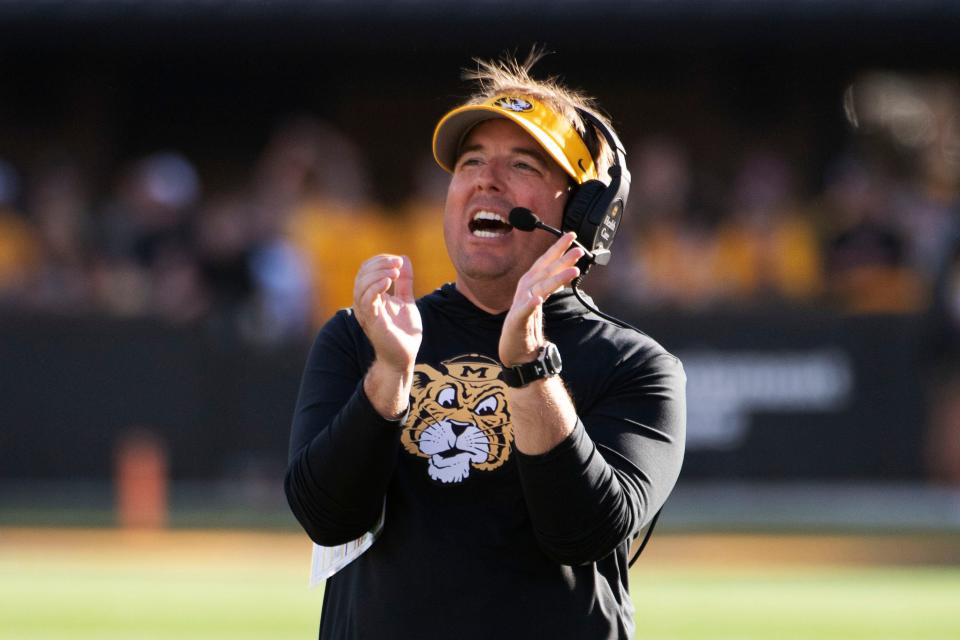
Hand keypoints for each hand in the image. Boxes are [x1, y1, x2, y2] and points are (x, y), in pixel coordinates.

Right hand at [353, 254, 422, 373]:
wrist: (404, 356)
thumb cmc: (403, 332)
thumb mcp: (406, 299)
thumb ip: (405, 281)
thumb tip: (404, 258)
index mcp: (370, 296)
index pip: (366, 270)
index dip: (380, 260)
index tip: (399, 260)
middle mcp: (364, 303)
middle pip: (362, 274)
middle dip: (380, 264)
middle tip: (397, 263)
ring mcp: (366, 312)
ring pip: (361, 285)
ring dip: (378, 273)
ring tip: (394, 272)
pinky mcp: (371, 321)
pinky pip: (366, 300)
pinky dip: (376, 287)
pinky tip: (388, 282)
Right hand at [499, 233, 584, 366]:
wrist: (516, 351)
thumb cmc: (527, 325)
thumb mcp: (541, 299)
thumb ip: (551, 284)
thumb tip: (566, 268)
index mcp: (531, 285)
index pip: (546, 262)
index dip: (558, 248)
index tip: (572, 235)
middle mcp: (526, 291)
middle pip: (544, 271)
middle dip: (561, 259)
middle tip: (579, 249)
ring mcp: (521, 306)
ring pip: (539, 288)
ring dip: (555, 279)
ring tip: (572, 271)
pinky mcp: (517, 322)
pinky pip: (524, 312)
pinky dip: (529, 304)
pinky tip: (537, 299)